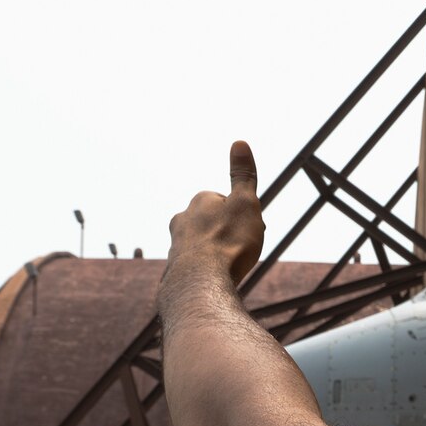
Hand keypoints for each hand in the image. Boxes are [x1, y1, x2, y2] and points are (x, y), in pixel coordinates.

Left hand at [168, 141, 265, 283]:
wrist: (202, 282)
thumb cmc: (228, 241)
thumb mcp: (245, 203)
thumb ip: (243, 175)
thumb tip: (240, 142)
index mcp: (199, 201)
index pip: (225, 202)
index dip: (242, 215)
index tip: (250, 228)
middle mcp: (182, 219)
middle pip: (213, 222)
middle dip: (228, 232)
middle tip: (243, 248)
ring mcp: (176, 244)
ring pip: (203, 244)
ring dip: (217, 251)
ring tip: (230, 265)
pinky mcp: (174, 269)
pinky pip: (195, 265)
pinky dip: (207, 270)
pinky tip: (216, 279)